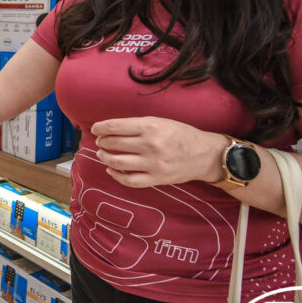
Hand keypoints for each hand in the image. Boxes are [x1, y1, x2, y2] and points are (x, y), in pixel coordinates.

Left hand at [92, 117, 228, 187]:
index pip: (116, 126)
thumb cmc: (181, 135)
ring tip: (102, 154)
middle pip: (114, 144)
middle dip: (102, 142)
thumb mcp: (161, 121)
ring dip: (105, 157)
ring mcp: (153, 164)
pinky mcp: (156, 179)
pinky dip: (116, 175)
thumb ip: (138, 125)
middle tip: (100, 141)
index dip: (101, 128)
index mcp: (151, 127)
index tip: (95, 129)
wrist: (206, 155)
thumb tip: (111, 129)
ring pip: (117, 162)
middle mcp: (150, 145)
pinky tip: (111, 169)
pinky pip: (129, 180)